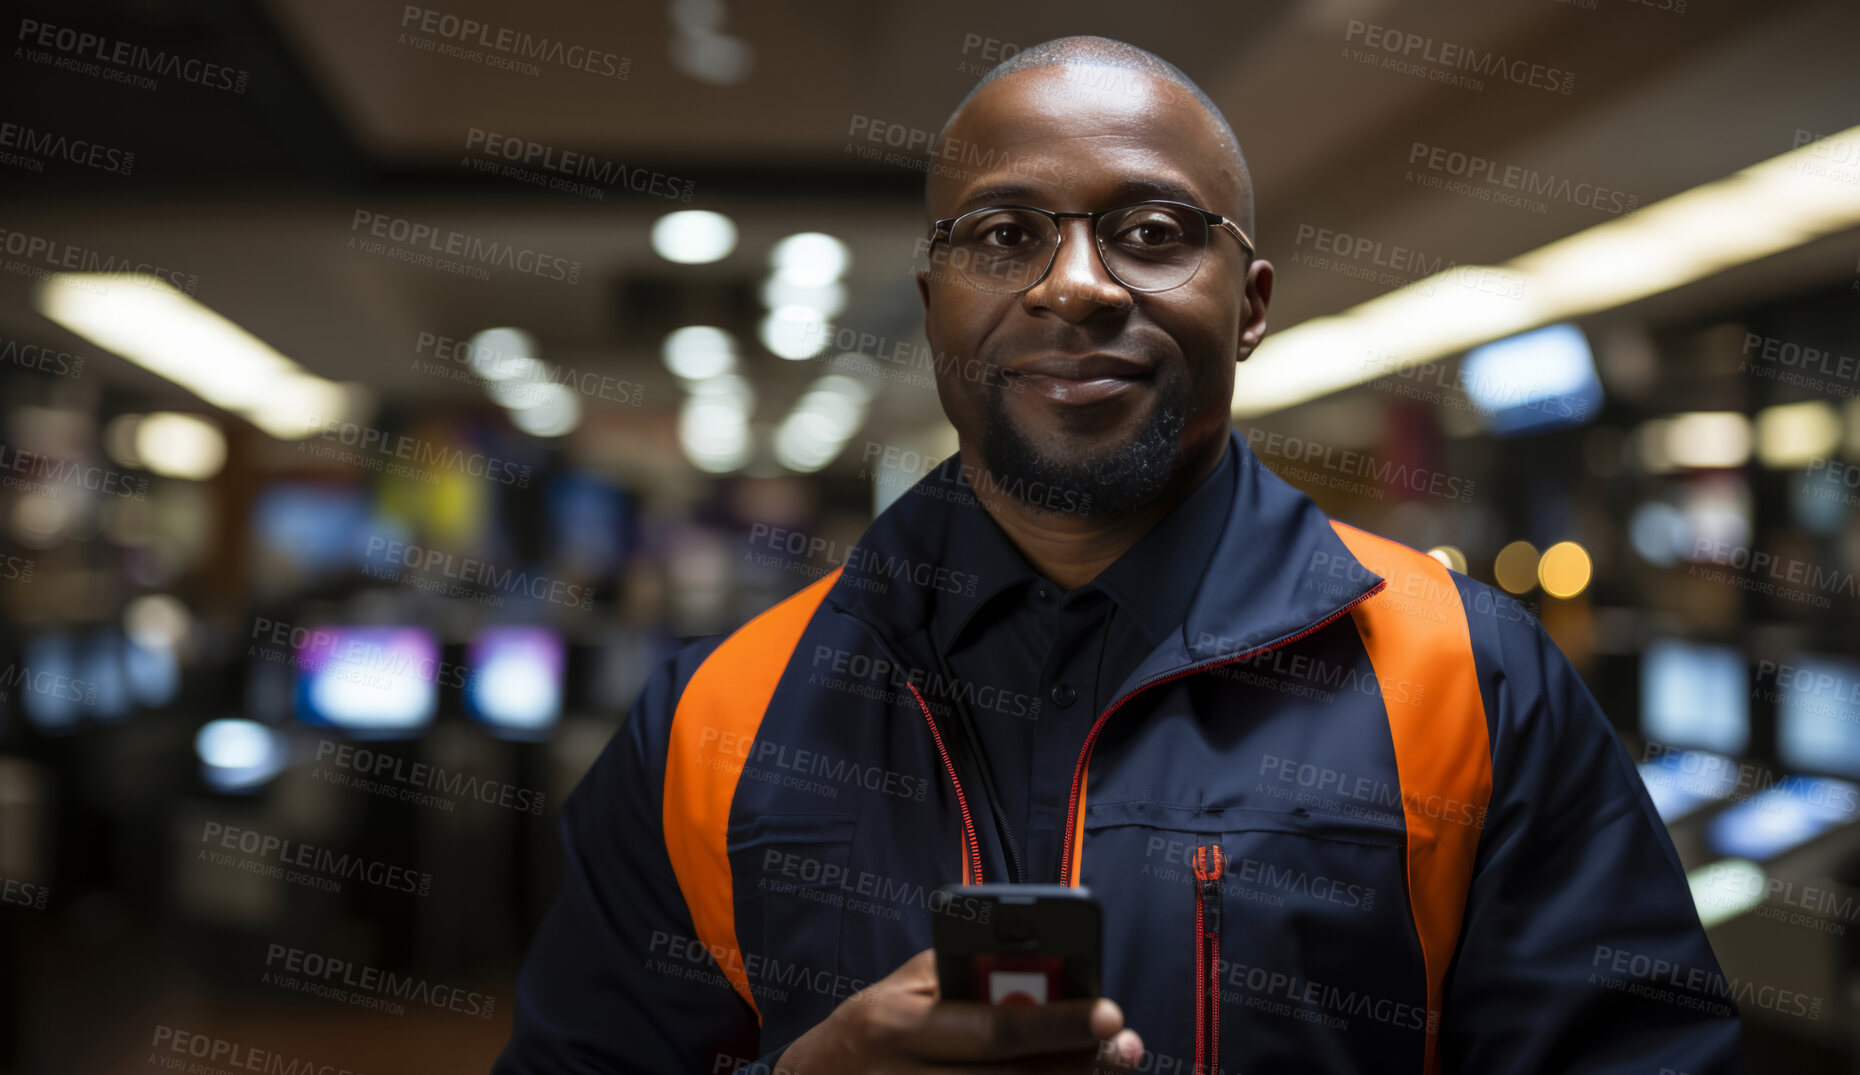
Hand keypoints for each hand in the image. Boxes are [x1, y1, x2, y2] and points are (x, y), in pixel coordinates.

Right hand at [773, 948, 1142, 1073]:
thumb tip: (1045, 973)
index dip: (1055, 1022)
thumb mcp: (904, 987)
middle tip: (1126, 1046)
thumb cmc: (874, 1023)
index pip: (991, 1028)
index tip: (1109, 1011)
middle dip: (1077, 1063)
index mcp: (897, 1028)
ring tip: (1104, 1063)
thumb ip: (962, 975)